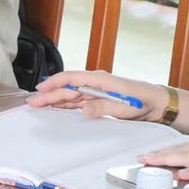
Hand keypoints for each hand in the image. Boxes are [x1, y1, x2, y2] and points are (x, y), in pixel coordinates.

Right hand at [26, 70, 164, 122]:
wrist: (155, 103)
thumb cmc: (142, 101)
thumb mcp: (123, 107)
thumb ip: (102, 107)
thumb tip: (84, 109)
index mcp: (100, 79)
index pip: (71, 78)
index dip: (54, 83)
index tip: (40, 88)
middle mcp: (95, 83)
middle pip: (67, 88)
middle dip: (49, 94)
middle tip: (32, 102)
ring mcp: (96, 91)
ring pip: (70, 94)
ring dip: (55, 99)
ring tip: (38, 105)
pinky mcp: (98, 99)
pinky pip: (78, 101)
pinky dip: (66, 104)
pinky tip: (56, 108)